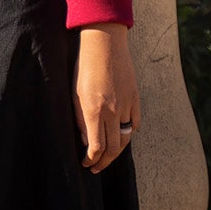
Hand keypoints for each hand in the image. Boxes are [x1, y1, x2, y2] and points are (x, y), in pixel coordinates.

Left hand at [74, 22, 139, 172]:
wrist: (104, 42)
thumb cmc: (84, 66)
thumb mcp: (75, 93)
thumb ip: (80, 119)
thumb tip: (86, 141)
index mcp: (93, 110)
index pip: (96, 147)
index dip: (91, 160)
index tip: (86, 164)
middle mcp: (111, 111)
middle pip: (113, 149)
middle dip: (104, 163)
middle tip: (96, 167)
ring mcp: (126, 105)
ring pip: (125, 139)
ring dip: (117, 152)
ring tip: (108, 156)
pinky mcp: (135, 98)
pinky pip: (134, 123)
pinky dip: (128, 133)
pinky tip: (121, 136)